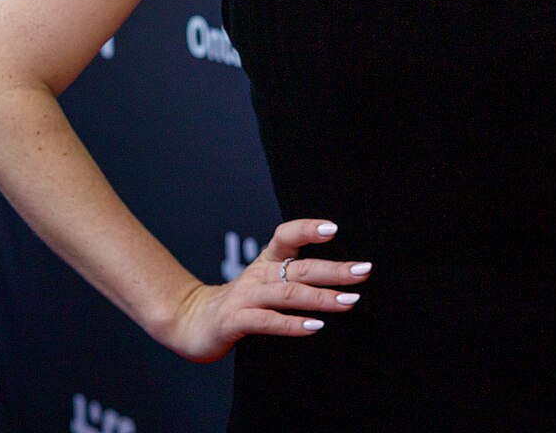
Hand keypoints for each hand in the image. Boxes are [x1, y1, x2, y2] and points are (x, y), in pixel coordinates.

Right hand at [159, 218, 371, 361]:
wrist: (190, 321)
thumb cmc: (240, 301)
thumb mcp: (267, 282)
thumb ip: (296, 276)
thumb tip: (344, 278)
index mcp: (267, 261)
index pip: (286, 235)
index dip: (308, 229)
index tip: (334, 228)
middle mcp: (258, 275)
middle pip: (300, 268)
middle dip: (335, 270)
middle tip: (364, 271)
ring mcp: (245, 297)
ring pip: (288, 294)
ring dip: (321, 297)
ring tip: (349, 301)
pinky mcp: (234, 321)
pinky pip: (267, 321)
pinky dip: (292, 324)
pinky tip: (315, 326)